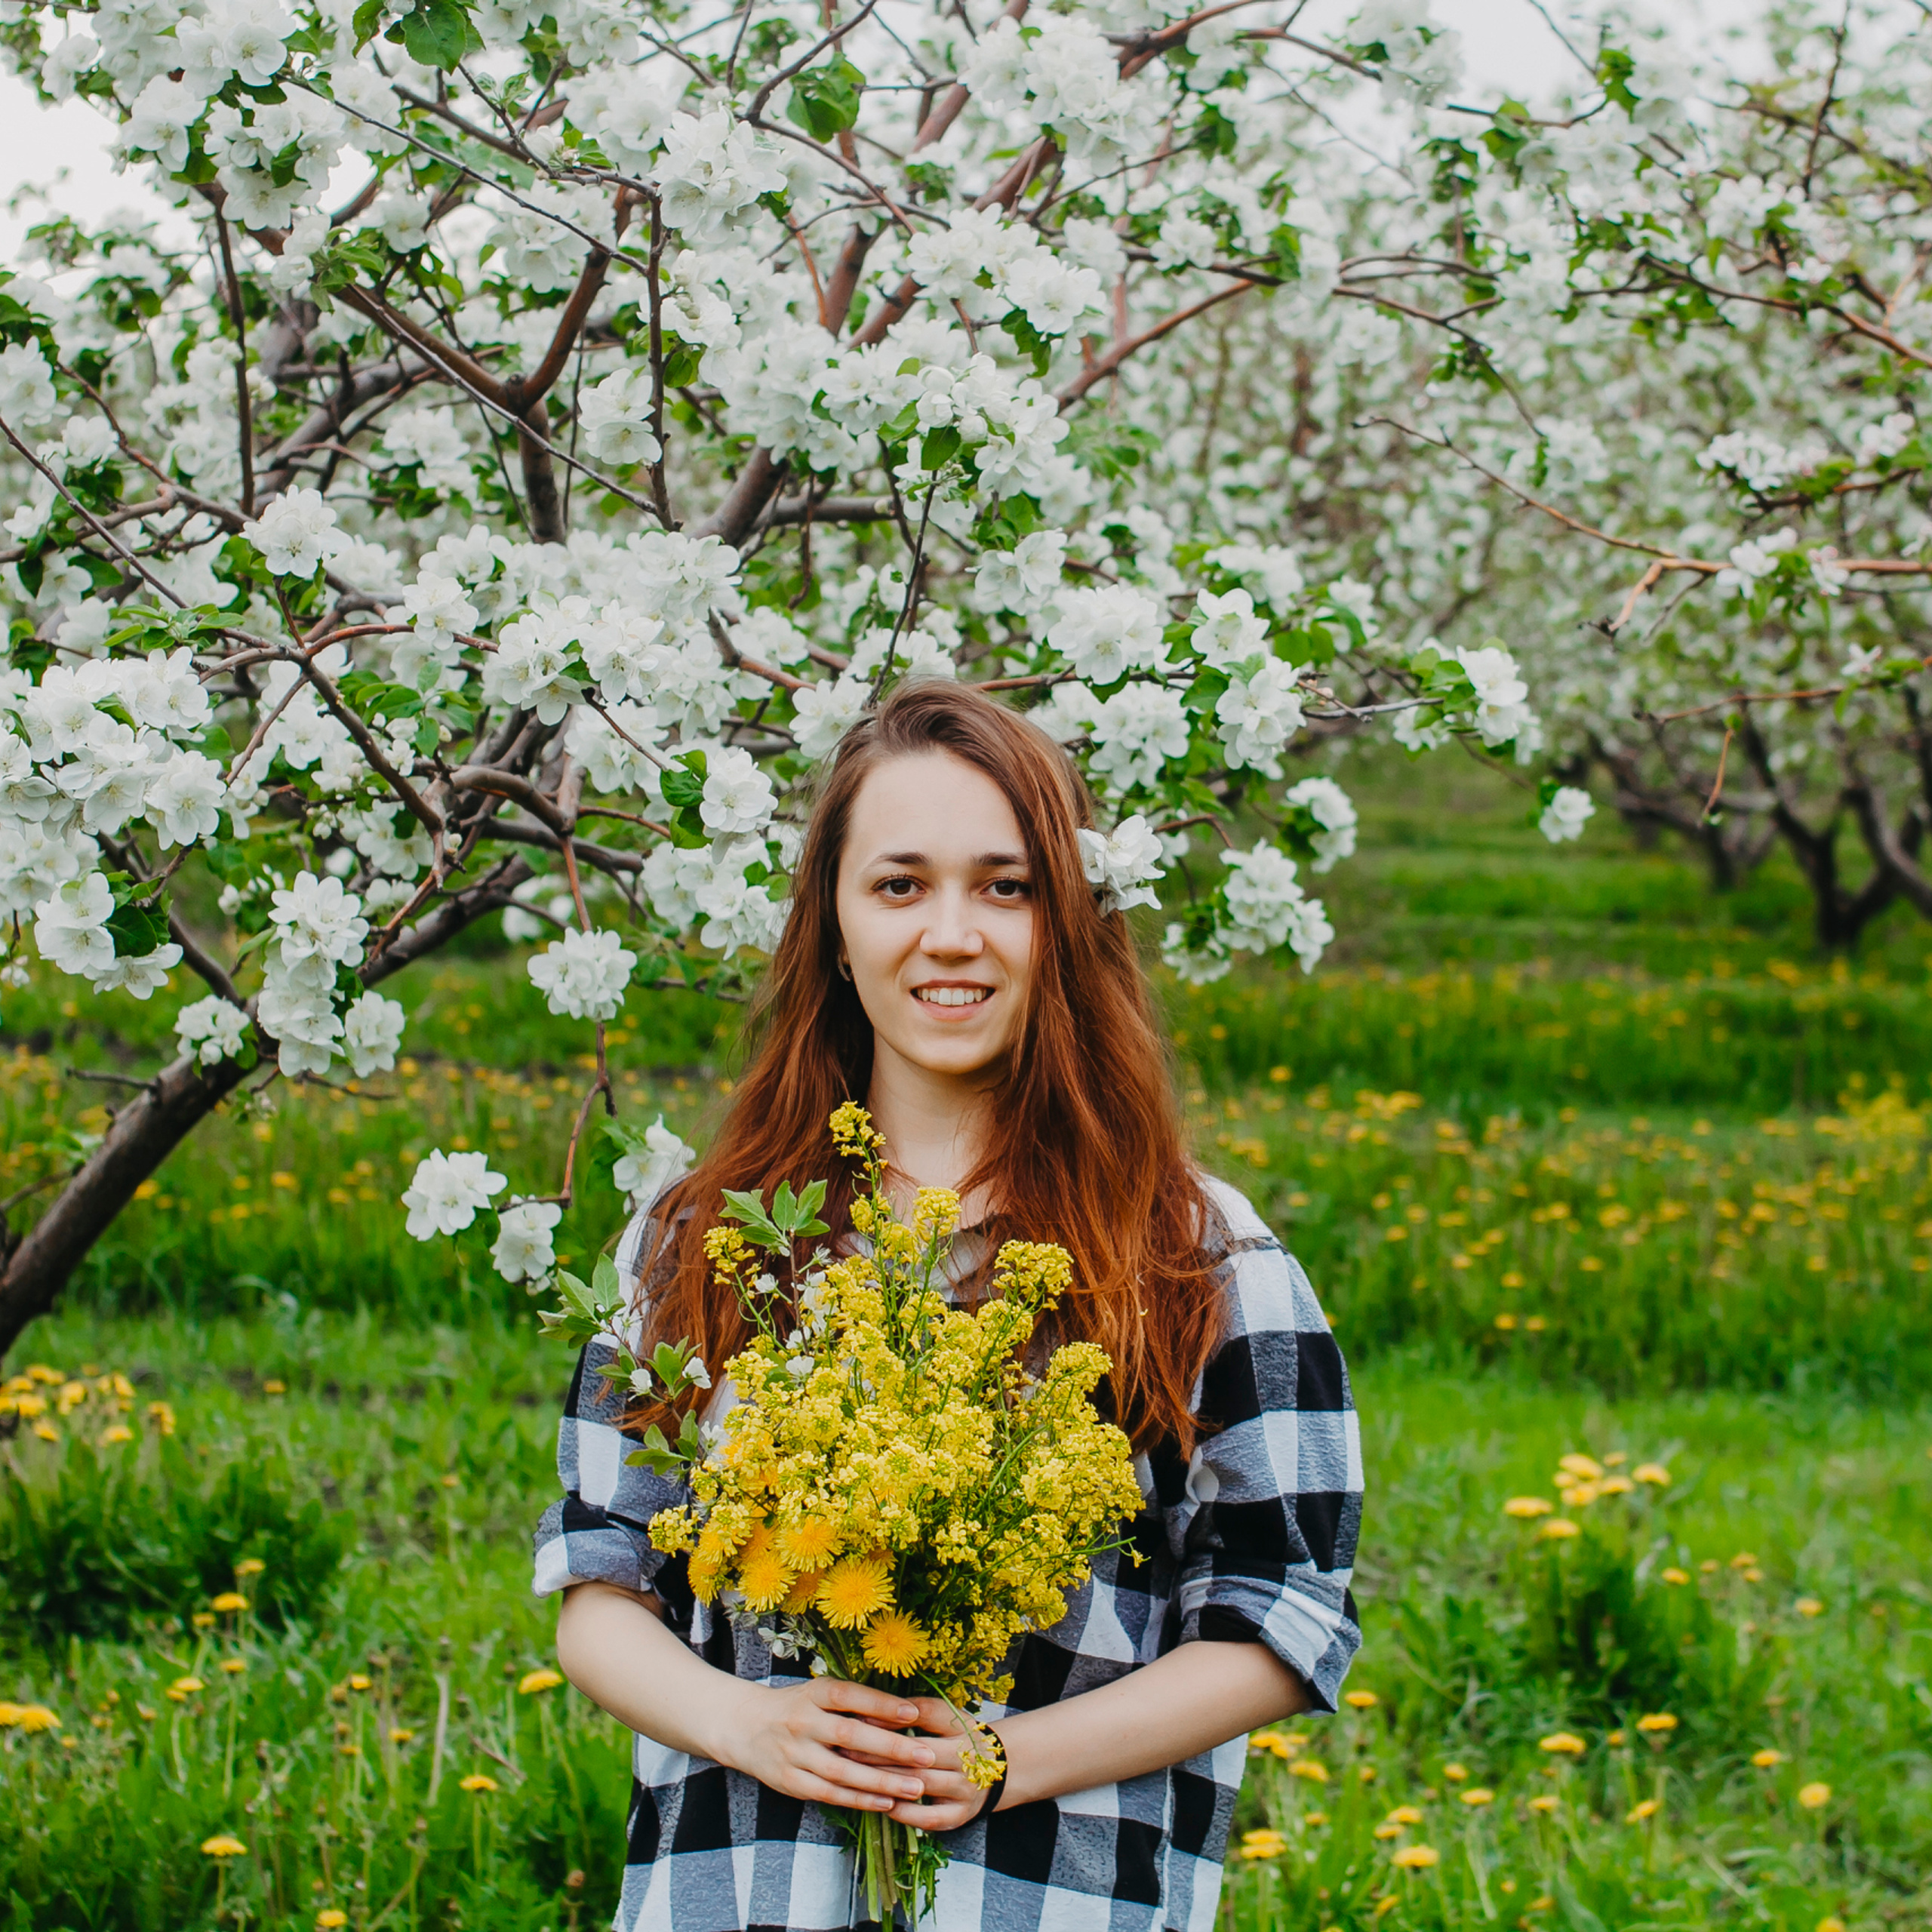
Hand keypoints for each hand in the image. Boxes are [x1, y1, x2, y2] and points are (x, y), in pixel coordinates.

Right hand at [714, 1677, 938, 1811]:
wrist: (744, 1726)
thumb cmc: (796, 1707)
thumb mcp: (819, 1693)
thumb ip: (855, 1703)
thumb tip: (904, 1713)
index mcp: (812, 1693)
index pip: (850, 1695)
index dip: (881, 1704)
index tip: (914, 1713)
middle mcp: (802, 1721)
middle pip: (850, 1735)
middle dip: (891, 1747)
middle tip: (926, 1756)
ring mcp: (794, 1754)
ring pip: (842, 1771)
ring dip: (882, 1781)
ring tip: (916, 1787)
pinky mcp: (790, 1782)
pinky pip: (830, 1794)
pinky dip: (859, 1799)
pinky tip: (887, 1802)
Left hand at [860, 1697, 1001, 1831]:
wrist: (994, 1773)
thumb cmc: (956, 1741)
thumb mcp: (944, 1719)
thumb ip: (913, 1712)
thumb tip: (867, 1711)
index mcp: (962, 1726)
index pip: (927, 1714)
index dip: (892, 1716)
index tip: (859, 1717)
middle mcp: (968, 1757)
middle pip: (919, 1752)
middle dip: (879, 1751)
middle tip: (846, 1749)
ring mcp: (965, 1788)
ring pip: (920, 1784)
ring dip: (886, 1781)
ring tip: (855, 1777)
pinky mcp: (959, 1816)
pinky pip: (927, 1817)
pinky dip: (903, 1812)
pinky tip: (882, 1804)